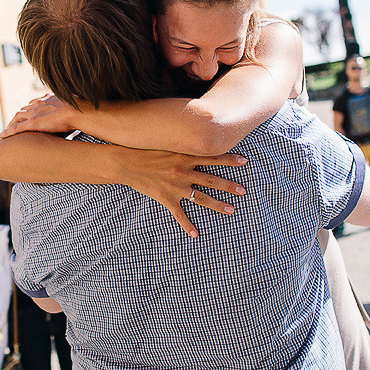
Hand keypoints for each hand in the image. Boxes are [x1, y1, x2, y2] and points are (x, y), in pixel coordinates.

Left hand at [1, 95, 79, 137]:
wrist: (78, 111)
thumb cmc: (81, 109)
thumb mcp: (76, 104)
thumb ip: (74, 105)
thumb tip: (83, 106)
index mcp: (48, 98)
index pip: (35, 102)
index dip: (31, 107)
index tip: (29, 112)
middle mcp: (39, 104)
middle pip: (24, 109)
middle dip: (19, 115)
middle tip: (15, 122)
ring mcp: (35, 113)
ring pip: (17, 117)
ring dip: (11, 123)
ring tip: (7, 129)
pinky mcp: (32, 123)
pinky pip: (16, 128)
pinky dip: (8, 132)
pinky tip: (1, 136)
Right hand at [115, 148, 248, 237]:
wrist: (125, 162)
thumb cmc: (143, 149)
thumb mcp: (164, 142)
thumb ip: (179, 142)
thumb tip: (192, 134)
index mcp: (184, 156)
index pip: (212, 157)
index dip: (229, 159)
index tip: (245, 160)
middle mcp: (183, 171)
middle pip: (212, 179)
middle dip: (229, 185)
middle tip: (244, 190)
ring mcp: (175, 186)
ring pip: (201, 197)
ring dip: (217, 204)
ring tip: (231, 210)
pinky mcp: (166, 198)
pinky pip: (179, 214)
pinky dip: (187, 225)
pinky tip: (196, 234)